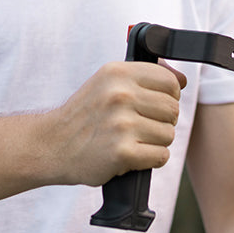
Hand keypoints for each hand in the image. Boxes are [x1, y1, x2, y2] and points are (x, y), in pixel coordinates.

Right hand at [50, 60, 187, 186]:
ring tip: (131, 140)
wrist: (51, 145)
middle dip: (161, 121)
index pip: (170, 82)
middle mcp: (120, 94)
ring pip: (168, 134)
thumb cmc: (85, 115)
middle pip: (173, 110)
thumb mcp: (107, 82)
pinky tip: (131, 155)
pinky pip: (161, 156)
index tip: (153, 105)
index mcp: (118, 72)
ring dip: (154, 142)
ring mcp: (121, 124)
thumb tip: (182, 80)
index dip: (168, 97)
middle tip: (139, 126)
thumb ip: (143, 76)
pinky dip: (150, 159)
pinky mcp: (122, 152)